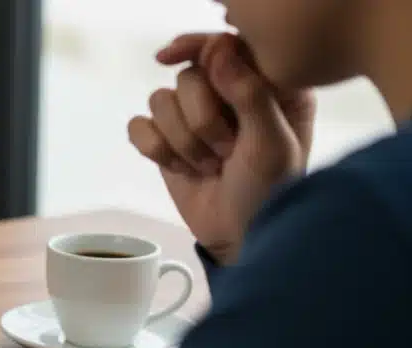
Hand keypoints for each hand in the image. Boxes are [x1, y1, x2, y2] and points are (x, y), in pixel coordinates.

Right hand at [128, 32, 315, 264]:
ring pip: (159, 102)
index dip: (197, 48)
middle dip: (201, 122)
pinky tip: (181, 169)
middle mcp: (228, 94)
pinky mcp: (167, 142)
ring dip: (182, 142)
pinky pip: (138, 127)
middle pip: (186, 77)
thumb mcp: (272, 144)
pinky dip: (155, 150)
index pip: (223, 46)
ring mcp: (194, 118)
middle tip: (226, 152)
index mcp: (266, 84)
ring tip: (209, 166)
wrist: (242, 238)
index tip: (170, 56)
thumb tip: (217, 49)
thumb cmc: (270, 194)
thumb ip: (250, 93)